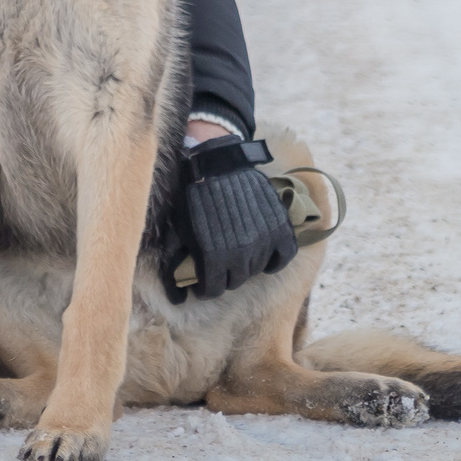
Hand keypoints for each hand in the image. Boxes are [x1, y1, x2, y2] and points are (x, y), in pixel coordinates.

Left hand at [168, 135, 297, 302]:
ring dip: (246, 265)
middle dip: (224, 275)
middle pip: (235, 281)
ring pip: (256, 269)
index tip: (204, 284)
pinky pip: (285, 254)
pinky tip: (268, 259)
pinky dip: (277, 260)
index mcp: (213, 258)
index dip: (206, 288)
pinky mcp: (278, 226)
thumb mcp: (180, 230)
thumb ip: (179, 263)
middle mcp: (240, 254)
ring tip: (238, 253)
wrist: (217, 164)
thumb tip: (176, 297)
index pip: (213, 290)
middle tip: (220, 264)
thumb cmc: (194, 196)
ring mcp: (262, 240)